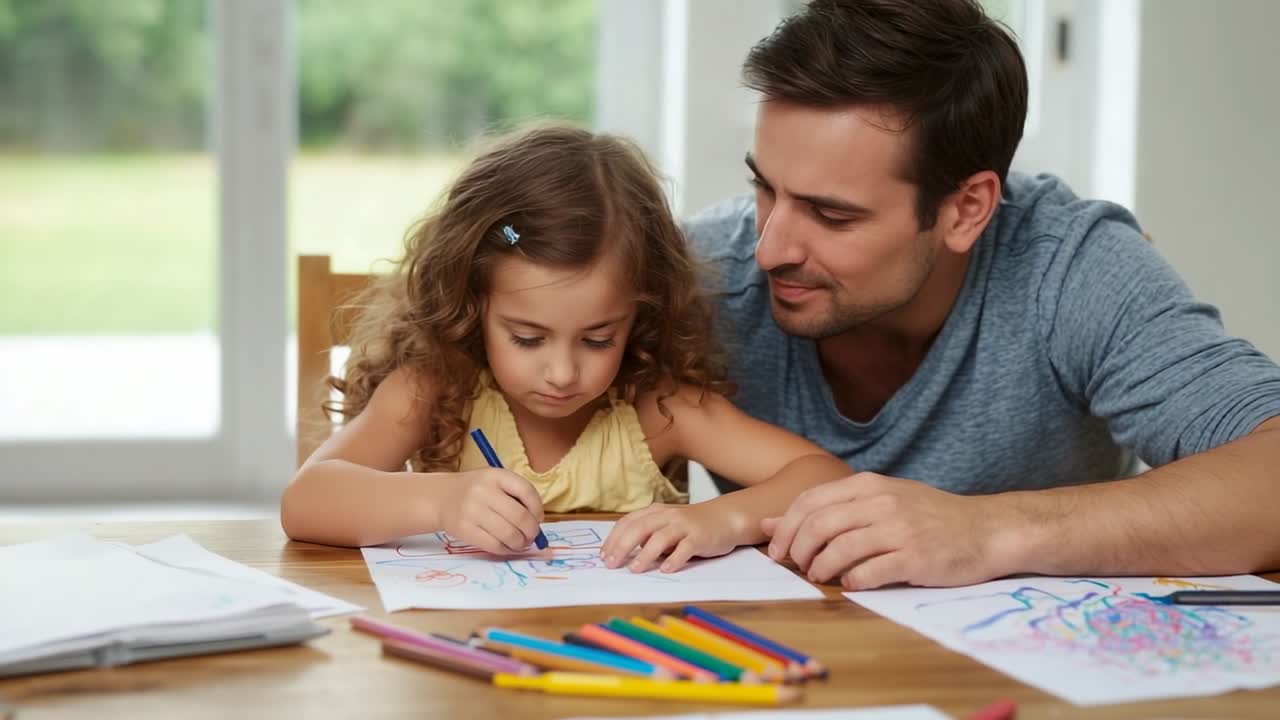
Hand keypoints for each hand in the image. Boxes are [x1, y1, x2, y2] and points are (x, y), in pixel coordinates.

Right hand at [435, 468, 544, 554]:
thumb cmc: (475, 490)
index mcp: (495, 475)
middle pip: (520, 517)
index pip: (526, 491)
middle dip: (532, 531)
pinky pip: (494, 546)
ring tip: (521, 543)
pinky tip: (508, 547)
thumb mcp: (494, 481)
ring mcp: (472, 511)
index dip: (538, 508)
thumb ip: (515, 495)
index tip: (538, 518)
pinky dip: (507, 550)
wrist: (440, 497)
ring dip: (521, 543)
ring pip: (509, 534)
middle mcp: (483, 491)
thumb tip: (538, 521)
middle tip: (532, 536)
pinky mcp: (464, 530)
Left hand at [601, 503, 741, 572]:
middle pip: (640, 528)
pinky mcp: (700, 537)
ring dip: (645, 554)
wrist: (725, 517)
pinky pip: (685, 548)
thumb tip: (623, 554)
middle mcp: (668, 516)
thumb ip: (647, 535)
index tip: (604, 556)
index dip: (614, 538)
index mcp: (655, 512)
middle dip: (622, 546)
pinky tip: (666, 569)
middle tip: (611, 564)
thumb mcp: (666, 525)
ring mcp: (684, 525)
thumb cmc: (691, 525)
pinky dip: (675, 559)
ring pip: (660, 538)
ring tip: (634, 569)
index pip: (628, 522)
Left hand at [762, 472, 1009, 589]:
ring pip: (839, 549)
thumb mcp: (882, 500)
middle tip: (795, 566)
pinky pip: (870, 572)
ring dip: (821, 568)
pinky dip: (852, 581)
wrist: (987, 529)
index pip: (810, 501)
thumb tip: (772, 523)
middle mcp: (881, 503)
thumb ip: (830, 508)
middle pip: (818, 524)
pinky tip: (851, 584)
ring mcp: (900, 530)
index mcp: (869, 485)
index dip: (786, 527)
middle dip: (797, 550)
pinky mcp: (915, 558)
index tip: (778, 549)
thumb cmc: (930, 516)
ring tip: (820, 576)